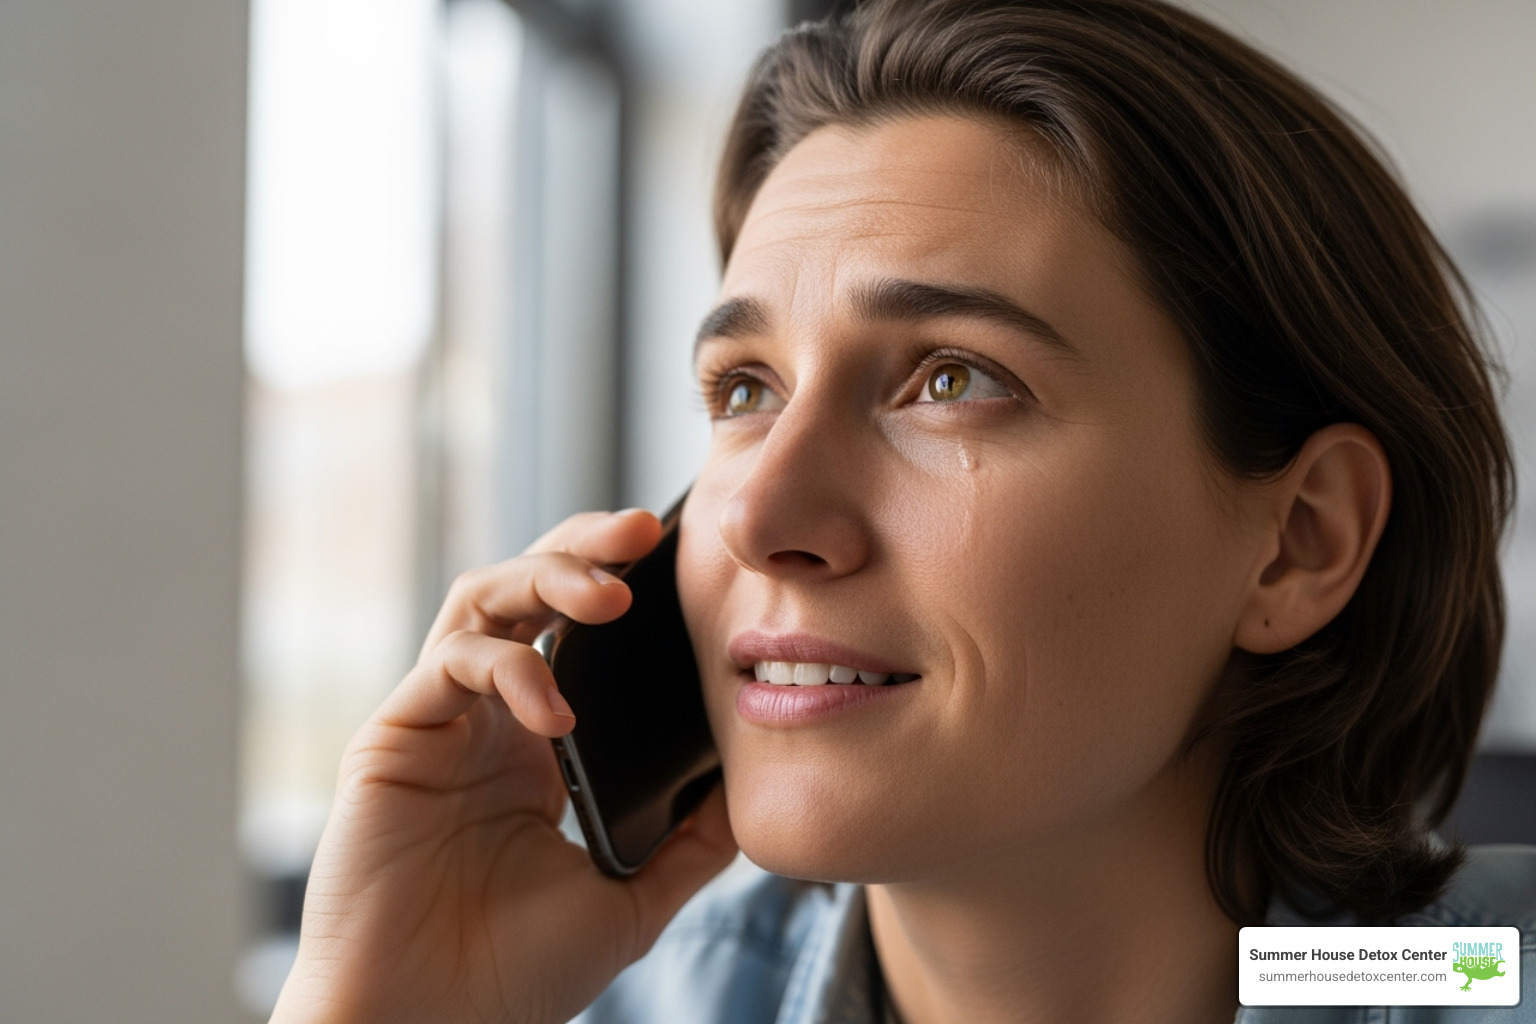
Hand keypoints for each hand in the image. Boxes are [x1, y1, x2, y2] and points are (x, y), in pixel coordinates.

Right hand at [270, 509, 737, 1023]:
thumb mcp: (632, 898)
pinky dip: (508, 670)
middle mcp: (489, 716)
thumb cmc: (514, 975)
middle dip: (585, 546)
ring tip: (610, 592)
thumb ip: (688, 842)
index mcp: (541, 743)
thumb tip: (753, 787)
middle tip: (646, 528)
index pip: (579, 630)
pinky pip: (452, 665)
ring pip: (484, 600)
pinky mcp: (395, 737)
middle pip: (530, 588)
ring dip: (547, 578)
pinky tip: (554, 715)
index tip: (688, 559)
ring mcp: (441, 721)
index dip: (623, 582)